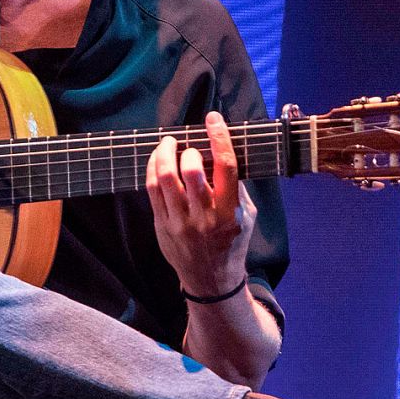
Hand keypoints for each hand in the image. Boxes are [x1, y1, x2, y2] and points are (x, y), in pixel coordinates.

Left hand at [145, 111, 255, 297]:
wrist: (211, 279)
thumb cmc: (232, 243)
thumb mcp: (248, 217)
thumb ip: (238, 187)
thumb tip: (224, 153)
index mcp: (230, 211)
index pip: (226, 167)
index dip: (219, 138)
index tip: (213, 118)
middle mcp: (205, 216)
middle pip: (191, 171)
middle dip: (188, 150)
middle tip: (188, 146)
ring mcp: (181, 222)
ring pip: (165, 177)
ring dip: (164, 153)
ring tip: (167, 143)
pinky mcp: (162, 225)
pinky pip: (151, 189)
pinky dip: (152, 168)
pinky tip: (157, 159)